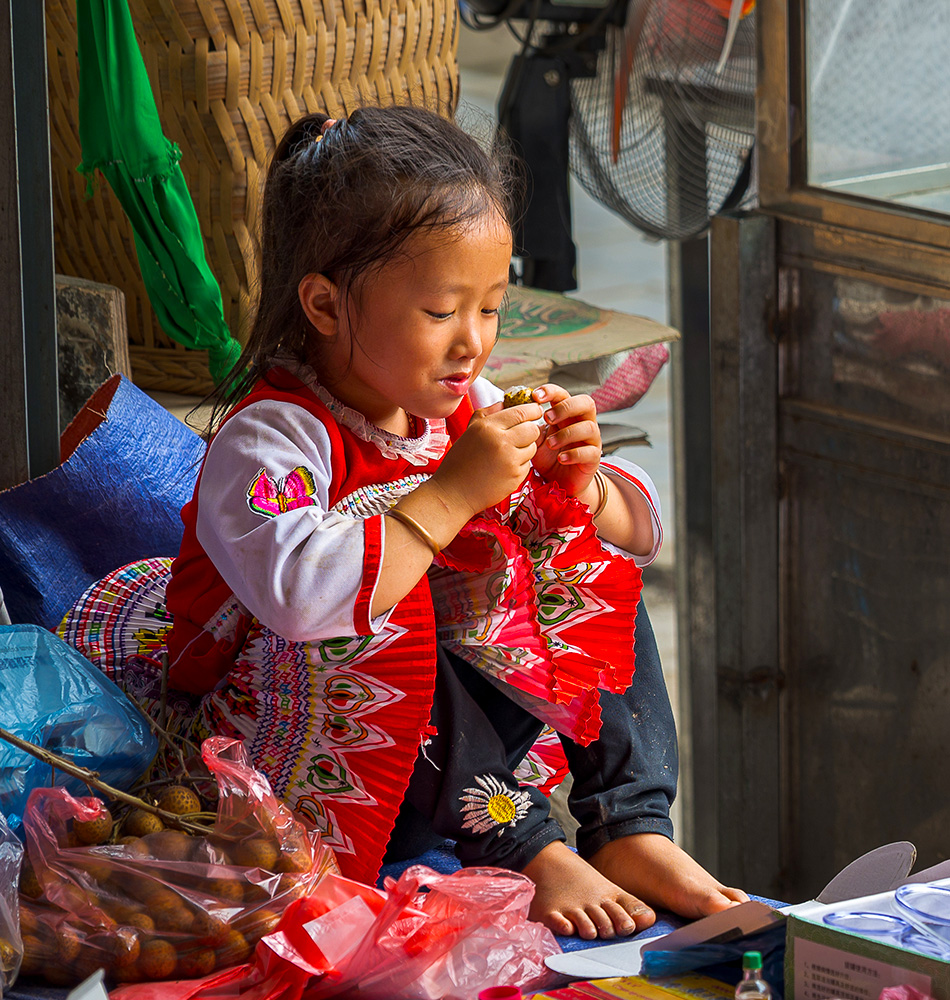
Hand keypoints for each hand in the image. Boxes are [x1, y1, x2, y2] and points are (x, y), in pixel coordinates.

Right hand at [431, 400, 542, 517]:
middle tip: (522, 433)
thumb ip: (489, 413)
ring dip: (525, 448)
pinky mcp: (515, 477)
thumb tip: (507, 401)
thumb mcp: (470, 431)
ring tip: (507, 453)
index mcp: (488, 427)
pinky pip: (528, 464)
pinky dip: (519, 464)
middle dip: (531, 429)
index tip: (534, 411)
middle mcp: (501, 442)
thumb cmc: (460, 461)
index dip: (533, 410)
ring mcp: (510, 461)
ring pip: (533, 447)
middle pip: (533, 429)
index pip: (522, 412)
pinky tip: (503, 468)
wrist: (454, 493)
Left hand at [531, 383, 600, 497]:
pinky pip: (590, 452)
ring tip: (551, 443)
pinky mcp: (594, 459)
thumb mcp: (534, 440)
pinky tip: (561, 458)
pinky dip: (574, 454)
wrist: (559, 482)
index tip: (535, 396)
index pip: (564, 395)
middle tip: (547, 418)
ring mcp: (590, 440)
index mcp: (567, 415)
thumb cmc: (547, 457)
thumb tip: (509, 410)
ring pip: (589, 427)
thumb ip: (528, 426)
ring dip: (567, 433)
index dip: (552, 391)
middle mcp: (582, 423)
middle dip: (566, 408)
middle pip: (585, 403)